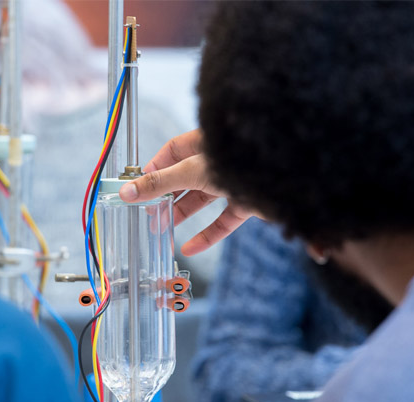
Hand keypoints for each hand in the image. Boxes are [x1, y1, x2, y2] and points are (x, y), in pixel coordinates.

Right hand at [119, 129, 254, 255]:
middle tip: (147, 214)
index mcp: (205, 141)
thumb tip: (127, 192)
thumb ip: (160, 183)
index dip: (155, 168)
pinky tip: (189, 249)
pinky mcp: (248, 201)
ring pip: (202, 199)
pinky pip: (223, 220)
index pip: (172, 151)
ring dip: (181, 215)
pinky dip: (207, 235)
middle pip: (185, 178)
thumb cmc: (239, 161)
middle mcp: (219, 159)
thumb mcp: (191, 172)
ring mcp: (234, 180)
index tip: (139, 187)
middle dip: (165, 197)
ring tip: (161, 231)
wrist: (287, 176)